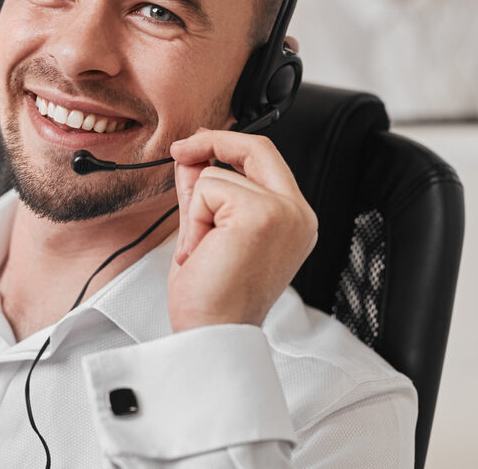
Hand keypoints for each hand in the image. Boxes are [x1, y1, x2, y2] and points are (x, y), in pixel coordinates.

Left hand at [167, 129, 317, 331]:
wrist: (212, 335)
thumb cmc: (212, 300)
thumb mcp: (208, 232)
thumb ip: (206, 193)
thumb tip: (193, 157)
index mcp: (293, 221)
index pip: (267, 161)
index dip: (228, 146)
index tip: (195, 146)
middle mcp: (297, 215)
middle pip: (258, 147)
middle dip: (212, 141)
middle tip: (179, 149)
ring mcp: (283, 212)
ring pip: (218, 174)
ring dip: (197, 211)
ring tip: (204, 251)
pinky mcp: (261, 213)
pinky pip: (208, 187)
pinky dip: (194, 218)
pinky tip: (203, 250)